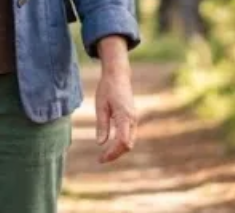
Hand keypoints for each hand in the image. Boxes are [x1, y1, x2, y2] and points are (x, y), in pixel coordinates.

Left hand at [94, 38, 136, 163]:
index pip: (122, 141)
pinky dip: (121, 143)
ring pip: (130, 141)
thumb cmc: (107, 88)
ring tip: (104, 155)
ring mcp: (134, 119)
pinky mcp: (132, 118)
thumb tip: (100, 144)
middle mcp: (132, 119)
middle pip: (127, 145)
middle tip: (100, 160)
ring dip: (118, 150)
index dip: (112, 153)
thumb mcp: (100, 106)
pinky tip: (110, 145)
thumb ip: (101, 125)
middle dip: (115, 154)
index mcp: (124, 116)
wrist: (118, 75)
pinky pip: (129, 135)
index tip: (101, 159)